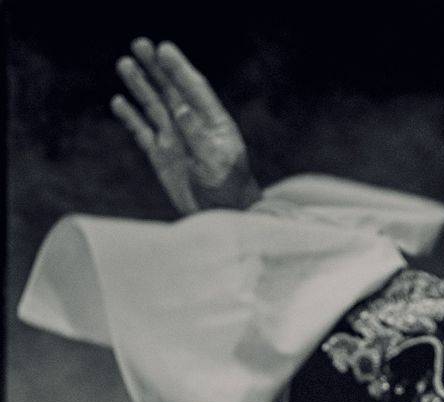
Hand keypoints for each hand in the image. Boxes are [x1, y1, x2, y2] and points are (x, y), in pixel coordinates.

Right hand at [112, 39, 260, 215]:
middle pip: (171, 90)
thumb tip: (179, 108)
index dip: (178, 69)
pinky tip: (119, 103)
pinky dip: (131, 118)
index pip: (194, 89)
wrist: (221, 218)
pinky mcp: (161, 156)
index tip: (163, 49)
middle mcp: (192, 126)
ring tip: (124, 64)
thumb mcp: (216, 163)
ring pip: (154, 106)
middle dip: (156, 68)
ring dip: (140, 86)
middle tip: (139, 44)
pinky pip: (142, 132)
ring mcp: (175, 140)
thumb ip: (198, 135)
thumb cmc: (228, 190)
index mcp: (213, 123)